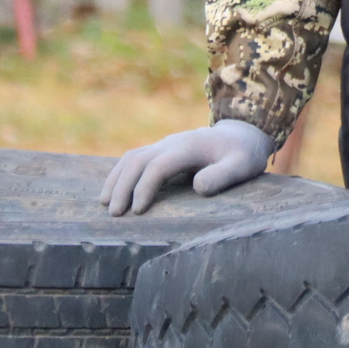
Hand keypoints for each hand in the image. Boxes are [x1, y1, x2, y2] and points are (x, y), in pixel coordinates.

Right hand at [101, 119, 274, 215]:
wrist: (243, 132)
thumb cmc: (244, 153)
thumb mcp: (242, 165)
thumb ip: (222, 176)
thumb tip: (197, 187)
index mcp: (189, 147)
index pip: (157, 167)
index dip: (144, 188)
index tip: (138, 212)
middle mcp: (171, 142)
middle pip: (137, 161)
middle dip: (122, 187)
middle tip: (114, 215)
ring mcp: (165, 143)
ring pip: (131, 157)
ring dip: (116, 179)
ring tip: (104, 204)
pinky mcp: (162, 149)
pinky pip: (134, 157)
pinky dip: (120, 173)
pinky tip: (113, 190)